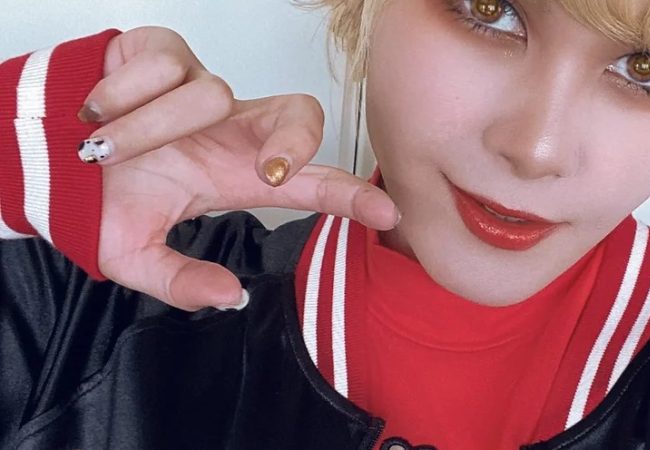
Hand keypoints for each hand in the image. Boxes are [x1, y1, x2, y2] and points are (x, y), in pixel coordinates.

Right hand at [80, 26, 398, 310]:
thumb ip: (179, 281)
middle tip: (263, 171)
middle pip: (302, 112)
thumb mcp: (132, 253)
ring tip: (105, 150)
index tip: (386, 214)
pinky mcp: (167, 52)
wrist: (42, 154)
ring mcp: (203, 87)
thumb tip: (228, 297)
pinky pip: (164, 66)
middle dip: (295, 139)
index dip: (350, 195)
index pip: (310, 180)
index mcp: (238, 175)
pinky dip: (120, 96)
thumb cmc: (102, 198)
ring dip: (147, 130)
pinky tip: (97, 112)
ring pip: (209, 96)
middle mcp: (233, 128)